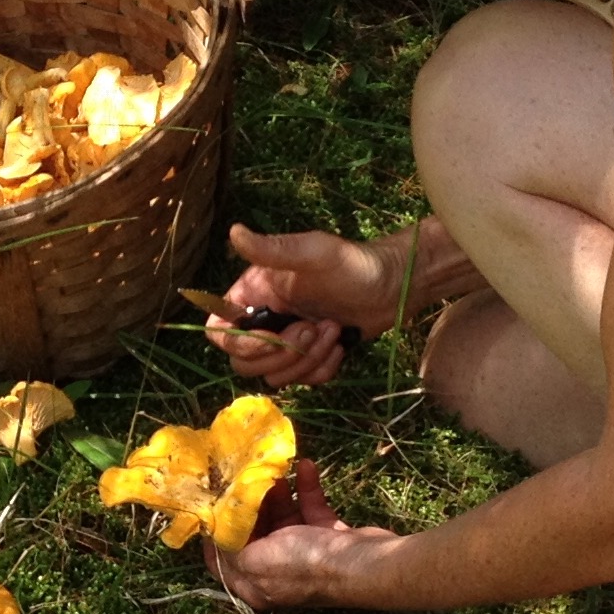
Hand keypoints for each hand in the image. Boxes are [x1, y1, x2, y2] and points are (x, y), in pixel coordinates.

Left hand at [203, 460, 399, 608]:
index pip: (224, 559)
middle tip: (243, 471)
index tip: (212, 498)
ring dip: (276, 489)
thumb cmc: (305, 563)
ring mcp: (303, 552)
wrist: (365, 564)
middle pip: (253, 531)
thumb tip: (212, 529)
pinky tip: (306, 466)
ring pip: (281, 515)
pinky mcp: (326, 535)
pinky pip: (309, 506)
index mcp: (256, 584)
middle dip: (248, 501)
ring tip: (273, 467)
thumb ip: (229, 546)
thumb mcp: (257, 560)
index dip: (215, 531)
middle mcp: (277, 570)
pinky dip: (306, 486)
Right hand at [205, 224, 402, 387]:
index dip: (240, 342)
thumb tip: (234, 232)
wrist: (394, 287)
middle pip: (244, 362)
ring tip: (332, 330)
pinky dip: (322, 369)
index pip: (219, 331)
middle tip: (312, 329)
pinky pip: (303, 381)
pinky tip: (341, 345)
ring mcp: (287, 341)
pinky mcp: (310, 358)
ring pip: (274, 375)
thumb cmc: (353, 264)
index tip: (273, 335)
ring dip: (305, 360)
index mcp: (255, 293)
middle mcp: (265, 318)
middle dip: (280, 353)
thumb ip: (273, 249)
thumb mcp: (314, 252)